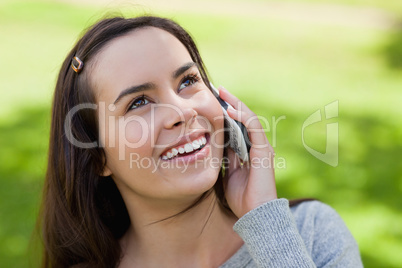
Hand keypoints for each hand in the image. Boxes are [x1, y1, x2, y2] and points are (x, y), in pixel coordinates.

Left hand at [219, 86, 276, 217]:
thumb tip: (215, 141)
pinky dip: (243, 116)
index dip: (225, 111)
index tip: (211, 100)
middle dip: (230, 102)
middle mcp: (255, 145)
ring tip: (222, 92)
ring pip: (249, 118)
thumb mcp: (226, 172)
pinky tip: (230, 109)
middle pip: (243, 117)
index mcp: (246, 150)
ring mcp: (261, 147)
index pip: (236, 124)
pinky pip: (254, 128)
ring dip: (235, 103)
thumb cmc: (240, 197)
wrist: (254, 214)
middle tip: (216, 88)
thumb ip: (224, 156)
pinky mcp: (263, 151)